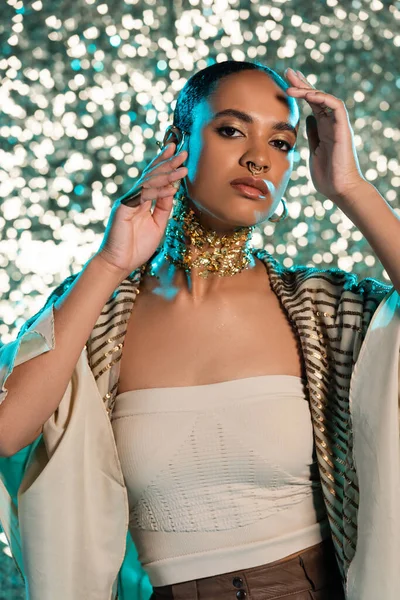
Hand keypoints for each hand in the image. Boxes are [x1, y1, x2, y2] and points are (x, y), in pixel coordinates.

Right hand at [96, 142, 187, 276]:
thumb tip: (172, 189)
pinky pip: (144, 196)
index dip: (164, 163)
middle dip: (167, 162)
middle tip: (183, 151)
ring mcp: (128, 201)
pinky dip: (159, 191)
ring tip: (182, 167)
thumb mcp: (157, 224)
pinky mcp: (123, 208)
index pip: (153, 177)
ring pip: (148, 182)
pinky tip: (171, 188)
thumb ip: (163, 207)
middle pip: (151, 174)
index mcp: (141, 200)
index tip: (177, 152)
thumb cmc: (136, 247)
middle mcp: (134, 197)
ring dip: (166, 174)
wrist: (119, 263)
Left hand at [284, 67, 365, 204]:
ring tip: (290, 84)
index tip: (286, 83)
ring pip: (324, 98)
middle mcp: (332, 123)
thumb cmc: (327, 175)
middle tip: (288, 71)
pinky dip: (322, 98)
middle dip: (302, 82)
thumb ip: (312, 135)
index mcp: (324, 128)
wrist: (340, 189)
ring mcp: (338, 125)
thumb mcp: (314, 151)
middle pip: (317, 96)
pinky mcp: (343, 128)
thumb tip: (308, 119)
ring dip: (308, 88)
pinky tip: (308, 95)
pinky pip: (335, 105)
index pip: (312, 104)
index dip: (300, 91)